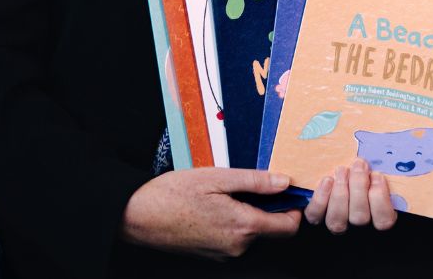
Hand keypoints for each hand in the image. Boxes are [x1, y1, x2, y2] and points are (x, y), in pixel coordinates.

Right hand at [119, 167, 300, 259]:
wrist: (139, 216)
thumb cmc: (174, 193)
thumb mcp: (218, 177)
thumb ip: (255, 181)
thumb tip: (285, 182)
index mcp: (243, 226)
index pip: (288, 227)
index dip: (294, 208)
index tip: (289, 190)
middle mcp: (238, 246)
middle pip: (271, 229)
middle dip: (270, 207)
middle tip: (253, 183)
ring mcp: (224, 253)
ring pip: (252, 232)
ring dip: (249, 212)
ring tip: (227, 191)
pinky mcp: (213, 254)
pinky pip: (235, 238)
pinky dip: (234, 220)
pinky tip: (215, 204)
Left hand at [303, 158, 396, 232]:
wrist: (335, 186)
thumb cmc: (364, 177)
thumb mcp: (375, 177)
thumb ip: (379, 176)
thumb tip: (378, 164)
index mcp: (377, 219)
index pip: (383, 221)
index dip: (380, 198)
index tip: (377, 175)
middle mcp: (357, 229)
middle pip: (359, 217)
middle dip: (359, 187)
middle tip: (359, 165)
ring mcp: (336, 226)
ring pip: (338, 220)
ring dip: (341, 192)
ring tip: (343, 170)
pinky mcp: (316, 220)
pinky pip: (316, 215)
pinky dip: (321, 198)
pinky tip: (327, 180)